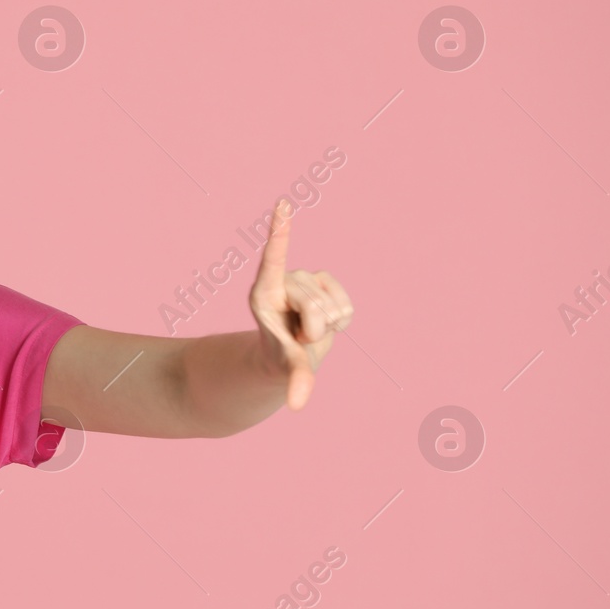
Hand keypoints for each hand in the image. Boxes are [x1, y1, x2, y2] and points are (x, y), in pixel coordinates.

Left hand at [247, 197, 353, 410]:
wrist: (290, 353)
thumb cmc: (278, 357)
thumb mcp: (285, 367)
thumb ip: (294, 381)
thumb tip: (297, 403)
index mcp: (263, 292)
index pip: (274, 258)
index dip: (280, 233)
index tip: (282, 205)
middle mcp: (284, 281)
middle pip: (313, 305)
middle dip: (312, 329)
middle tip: (299, 336)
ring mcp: (305, 280)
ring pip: (331, 306)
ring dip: (327, 327)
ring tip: (309, 330)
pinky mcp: (325, 283)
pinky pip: (346, 305)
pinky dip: (342, 319)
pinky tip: (328, 322)